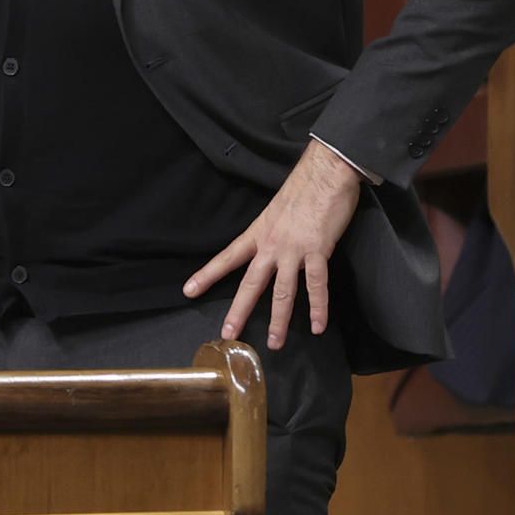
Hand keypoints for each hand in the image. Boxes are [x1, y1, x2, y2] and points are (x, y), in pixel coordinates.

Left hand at [184, 139, 362, 349]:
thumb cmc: (304, 188)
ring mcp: (294, 249)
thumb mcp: (276, 210)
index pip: (228, 257)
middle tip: (228, 333)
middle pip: (251, 283)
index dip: (208, 274)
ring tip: (275, 343)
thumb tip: (270, 245)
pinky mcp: (318, 250)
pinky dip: (319, 307)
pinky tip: (318, 326)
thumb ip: (271, 231)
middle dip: (239, 310)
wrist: (326, 172)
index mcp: (258, 233)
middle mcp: (271, 244)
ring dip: (280, 320)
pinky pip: (316, 285)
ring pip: (283, 292)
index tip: (188, 290)